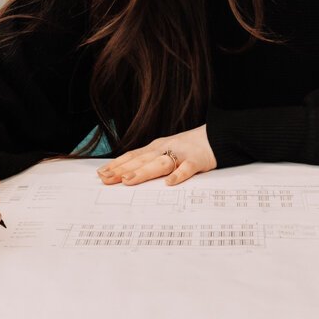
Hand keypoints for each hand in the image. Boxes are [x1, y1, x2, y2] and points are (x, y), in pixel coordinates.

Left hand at [96, 125, 216, 186]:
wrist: (217, 136)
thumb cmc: (189, 147)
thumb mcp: (167, 150)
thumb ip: (151, 161)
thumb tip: (128, 174)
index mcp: (156, 147)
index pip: (133, 156)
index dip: (116, 164)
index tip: (101, 173)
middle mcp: (165, 149)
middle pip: (141, 160)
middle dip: (122, 170)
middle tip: (106, 179)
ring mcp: (181, 154)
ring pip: (159, 164)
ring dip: (143, 172)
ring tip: (128, 180)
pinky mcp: (197, 161)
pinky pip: (187, 168)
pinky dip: (178, 174)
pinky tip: (169, 182)